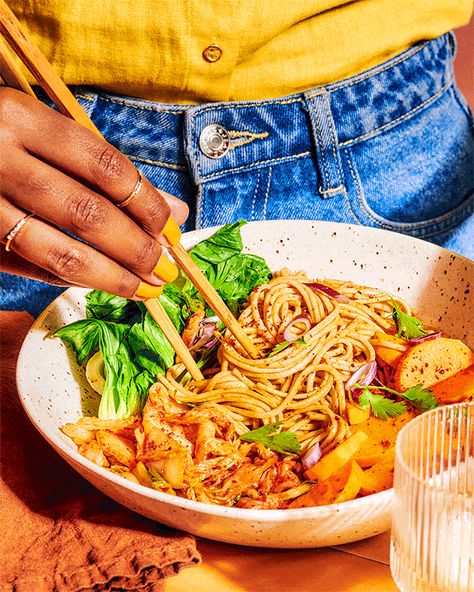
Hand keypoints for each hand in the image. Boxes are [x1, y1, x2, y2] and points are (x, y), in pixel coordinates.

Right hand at [0, 88, 188, 298]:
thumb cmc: (2, 136)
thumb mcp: (47, 133)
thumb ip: (107, 170)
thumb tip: (177, 212)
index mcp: (22, 118)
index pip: (106, 167)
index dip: (149, 205)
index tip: (173, 232)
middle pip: (89, 214)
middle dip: (138, 250)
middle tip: (167, 271)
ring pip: (61, 251)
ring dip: (113, 277)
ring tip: (146, 288)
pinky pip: (31, 267)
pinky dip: (73, 279)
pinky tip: (102, 283)